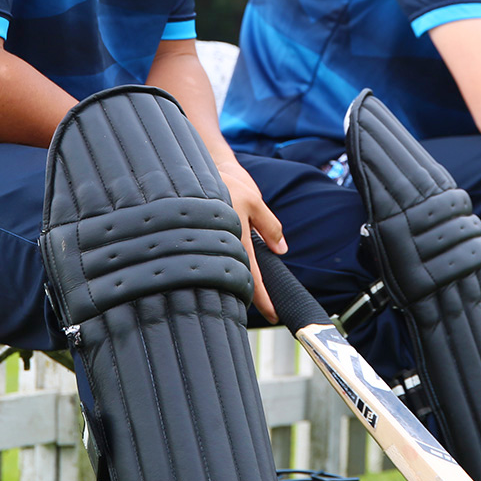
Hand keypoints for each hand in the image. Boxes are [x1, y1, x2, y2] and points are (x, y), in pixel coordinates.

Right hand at [214, 157, 287, 322]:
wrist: (198, 166)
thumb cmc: (227, 183)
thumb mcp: (254, 201)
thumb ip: (270, 227)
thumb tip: (282, 250)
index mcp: (235, 238)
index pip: (251, 277)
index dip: (263, 298)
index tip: (274, 314)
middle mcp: (219, 245)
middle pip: (235, 282)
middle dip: (248, 297)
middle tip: (263, 309)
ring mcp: (208, 244)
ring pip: (224, 274)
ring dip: (235, 284)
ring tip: (246, 294)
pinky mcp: (200, 239)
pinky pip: (215, 261)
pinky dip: (225, 269)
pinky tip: (229, 271)